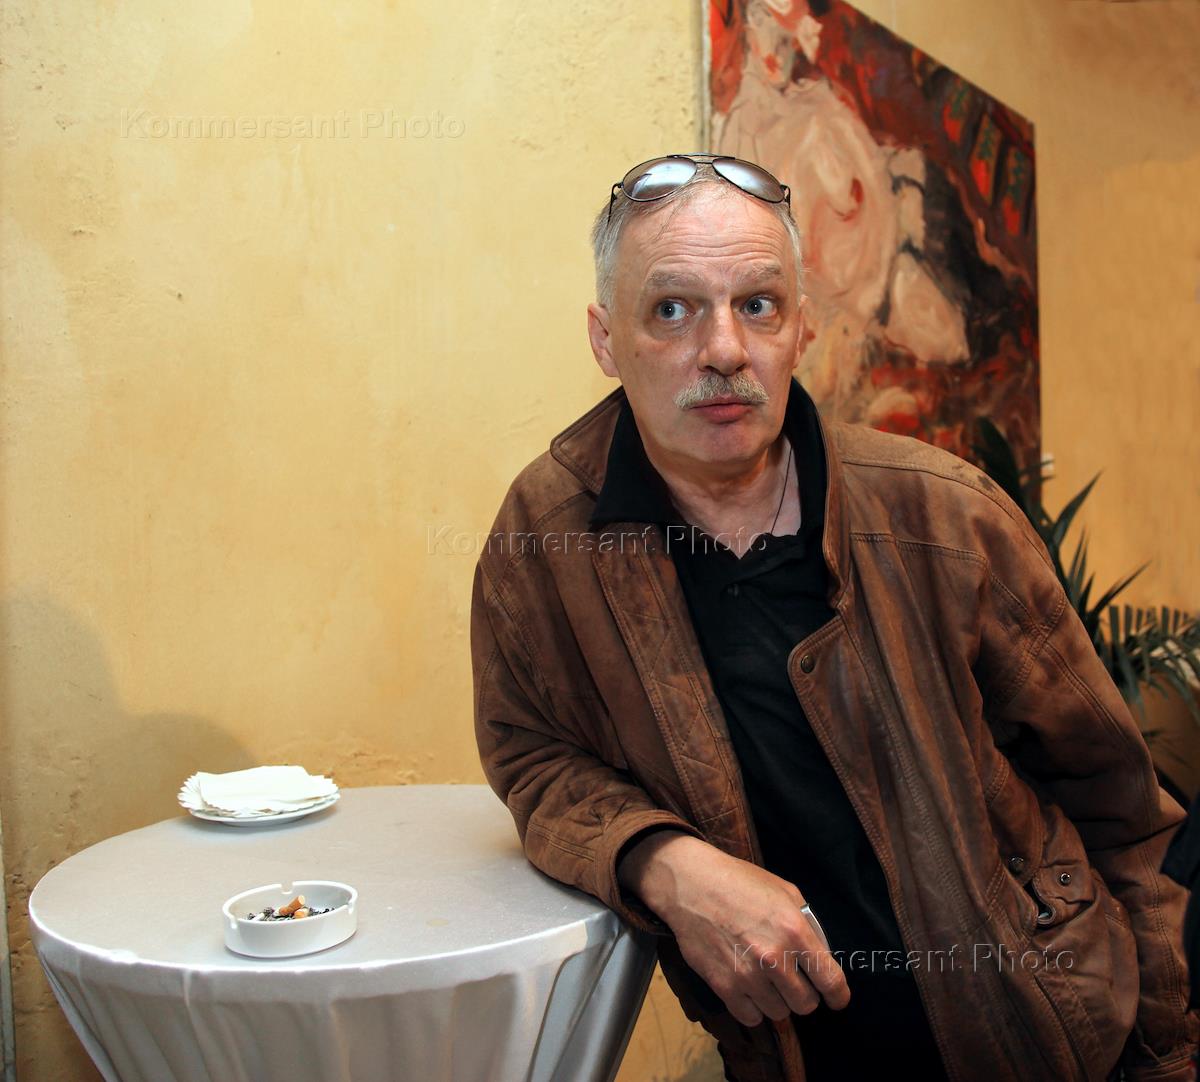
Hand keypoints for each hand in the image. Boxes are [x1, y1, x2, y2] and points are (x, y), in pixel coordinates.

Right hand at [618, 832, 849, 1026]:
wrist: (691, 884)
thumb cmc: (739, 882)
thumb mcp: (785, 891)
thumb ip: (808, 924)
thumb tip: (822, 955)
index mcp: (795, 931)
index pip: (831, 981)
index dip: (838, 995)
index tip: (836, 999)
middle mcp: (775, 958)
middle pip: (806, 1004)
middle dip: (804, 994)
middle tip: (793, 980)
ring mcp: (748, 976)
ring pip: (779, 1013)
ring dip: (777, 1000)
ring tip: (765, 978)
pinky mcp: (724, 986)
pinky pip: (751, 1017)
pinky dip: (753, 1007)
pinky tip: (749, 988)